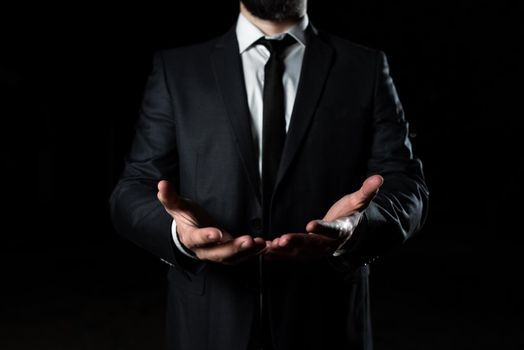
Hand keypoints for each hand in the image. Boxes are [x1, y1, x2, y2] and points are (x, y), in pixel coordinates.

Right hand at [157, 180, 265, 264]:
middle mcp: (204, 250)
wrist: (189, 234)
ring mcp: (218, 254)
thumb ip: (170, 197)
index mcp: (191, 238)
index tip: (216, 233)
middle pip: (219, 253)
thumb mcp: (177, 207)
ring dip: (248, 252)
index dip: (207, 236)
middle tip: (248, 240)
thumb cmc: (185, 218)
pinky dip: (254, 253)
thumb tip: (162, 184)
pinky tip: (266, 246)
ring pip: (233, 258)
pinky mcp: (229, 254)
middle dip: (235, 248)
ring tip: (261, 244)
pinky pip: (242, 257)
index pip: (198, 238)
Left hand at [263, 175, 383, 260]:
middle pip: (312, 245)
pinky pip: (292, 256)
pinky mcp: (307, 253)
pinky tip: (265, 252)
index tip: (310, 225)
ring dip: (284, 252)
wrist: (350, 235)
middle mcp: (329, 244)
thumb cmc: (351, 214)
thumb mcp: (359, 201)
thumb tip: (379, 178)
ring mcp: (317, 251)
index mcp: (342, 231)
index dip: (322, 228)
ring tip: (270, 247)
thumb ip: (367, 192)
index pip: (332, 230)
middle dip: (296, 243)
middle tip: (282, 240)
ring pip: (299, 253)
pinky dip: (279, 255)